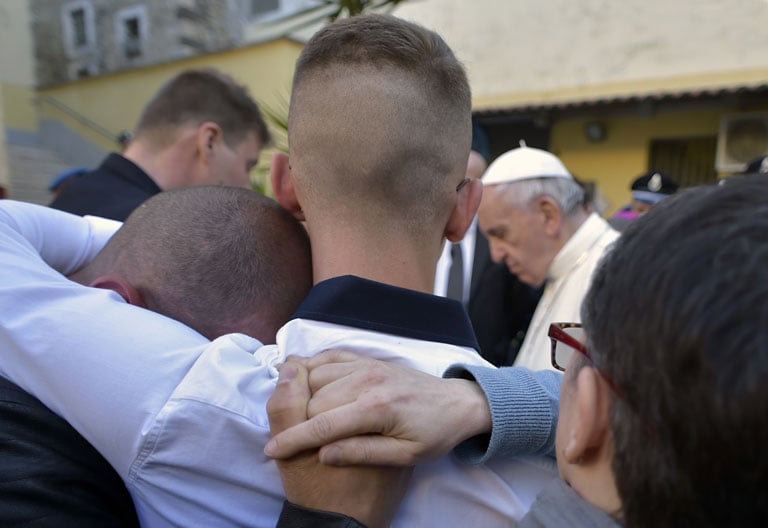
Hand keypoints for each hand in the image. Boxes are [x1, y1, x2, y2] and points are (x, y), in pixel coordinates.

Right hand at [264, 350, 491, 465]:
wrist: (456, 403)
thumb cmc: (433, 434)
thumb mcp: (405, 455)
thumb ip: (364, 453)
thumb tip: (324, 454)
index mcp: (377, 408)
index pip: (324, 425)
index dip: (294, 440)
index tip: (272, 451)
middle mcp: (368, 380)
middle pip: (314, 400)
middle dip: (297, 421)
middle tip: (284, 439)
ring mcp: (367, 365)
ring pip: (316, 376)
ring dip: (299, 395)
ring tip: (288, 414)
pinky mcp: (367, 359)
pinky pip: (329, 356)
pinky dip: (309, 365)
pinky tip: (296, 376)